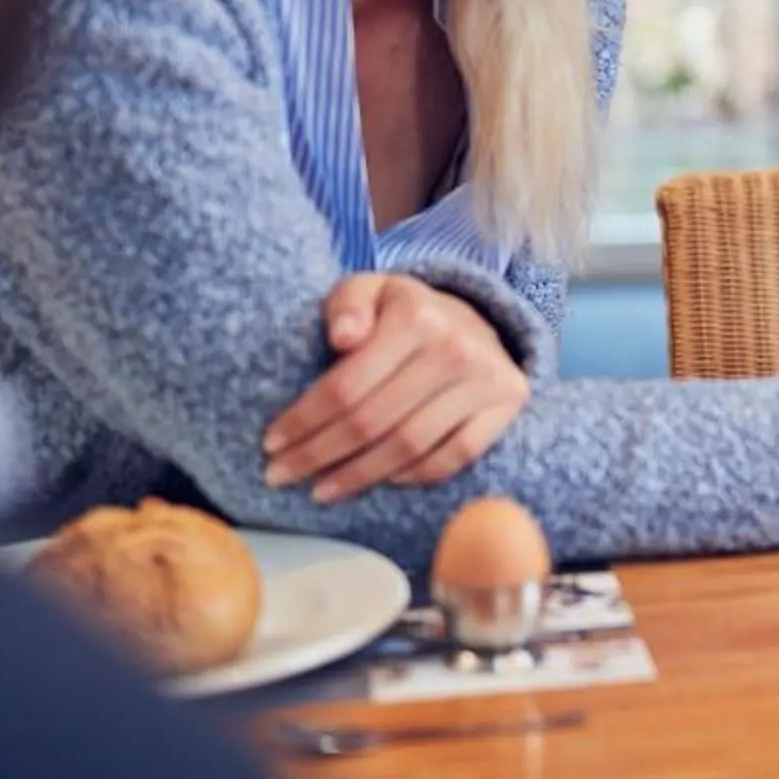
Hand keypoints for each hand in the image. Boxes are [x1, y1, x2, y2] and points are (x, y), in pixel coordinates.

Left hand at [263, 274, 527, 502]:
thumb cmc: (404, 310)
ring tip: (320, 489)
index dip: (304, 420)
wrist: (475, 317)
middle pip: (373, 421)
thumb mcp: (369, 290)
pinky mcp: (507, 403)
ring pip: (410, 446)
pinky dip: (414, 475)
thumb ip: (347, 305)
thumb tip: (343, 337)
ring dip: (359, 476)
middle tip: (280, 475)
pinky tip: (381, 480)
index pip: (347, 386)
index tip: (270, 444)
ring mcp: (487, 379)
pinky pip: (454, 456)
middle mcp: (456, 348)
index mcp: (416, 316)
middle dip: (318, 454)